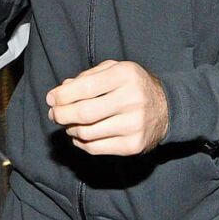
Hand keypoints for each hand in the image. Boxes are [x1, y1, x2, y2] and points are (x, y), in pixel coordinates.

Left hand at [46, 60, 169, 155]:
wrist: (167, 108)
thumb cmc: (133, 85)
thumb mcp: (114, 70)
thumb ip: (86, 78)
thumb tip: (59, 92)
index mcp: (125, 76)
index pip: (85, 87)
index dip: (63, 95)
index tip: (51, 99)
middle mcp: (132, 100)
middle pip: (84, 113)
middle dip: (62, 115)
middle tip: (54, 115)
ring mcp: (134, 125)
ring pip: (88, 133)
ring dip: (70, 129)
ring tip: (67, 124)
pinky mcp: (133, 145)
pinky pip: (96, 148)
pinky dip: (81, 143)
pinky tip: (78, 136)